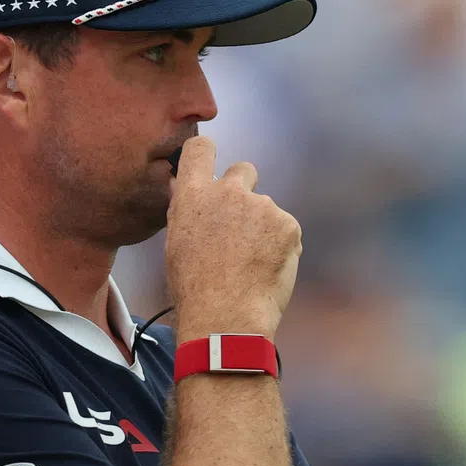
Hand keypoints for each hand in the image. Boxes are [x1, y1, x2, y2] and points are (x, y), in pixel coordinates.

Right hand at [164, 136, 302, 341]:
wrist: (226, 316)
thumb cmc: (194, 288)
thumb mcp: (177, 243)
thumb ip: (187, 211)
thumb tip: (185, 190)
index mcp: (194, 195)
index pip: (200, 149)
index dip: (208, 153)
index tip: (211, 162)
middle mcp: (229, 192)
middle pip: (243, 170)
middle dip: (244, 190)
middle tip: (241, 225)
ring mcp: (262, 206)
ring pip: (266, 210)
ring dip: (263, 228)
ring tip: (251, 264)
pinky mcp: (288, 224)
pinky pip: (285, 230)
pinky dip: (281, 246)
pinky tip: (267, 270)